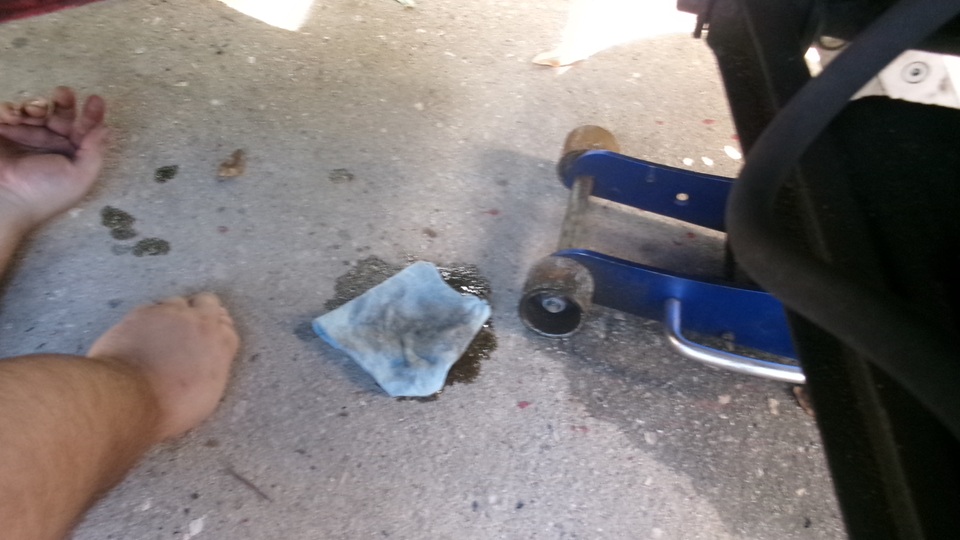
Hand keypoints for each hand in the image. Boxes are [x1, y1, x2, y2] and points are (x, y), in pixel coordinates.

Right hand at [0, 87, 107, 232]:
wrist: (4, 199)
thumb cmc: (46, 191)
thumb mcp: (80, 175)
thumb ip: (95, 151)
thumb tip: (107, 128)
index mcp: (70, 153)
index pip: (84, 129)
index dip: (92, 114)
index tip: (96, 100)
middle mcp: (49, 143)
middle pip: (60, 114)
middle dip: (64, 101)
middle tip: (63, 93)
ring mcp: (24, 136)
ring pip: (34, 109)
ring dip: (37, 104)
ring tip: (35, 110)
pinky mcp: (1, 132)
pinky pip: (7, 112)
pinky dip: (10, 108)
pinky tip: (14, 115)